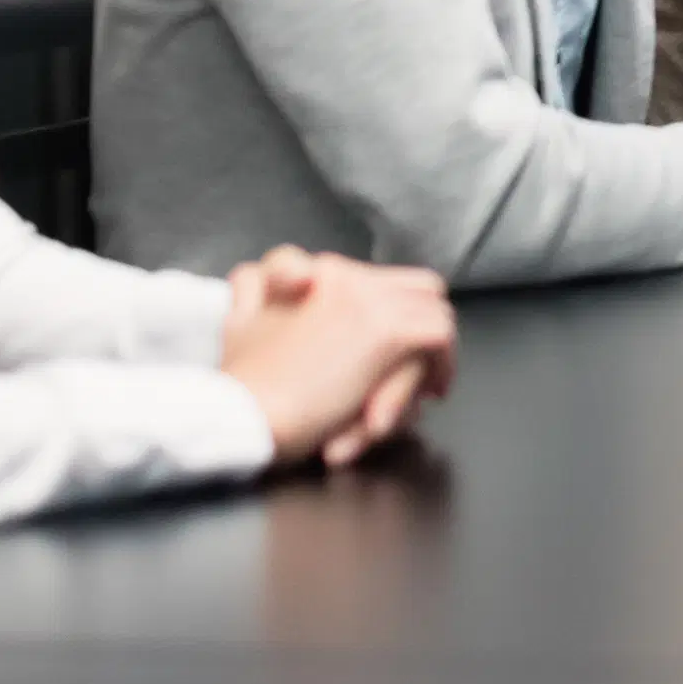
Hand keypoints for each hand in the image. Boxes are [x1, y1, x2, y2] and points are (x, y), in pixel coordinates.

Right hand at [217, 250, 458, 465]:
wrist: (240, 410)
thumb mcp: (240, 320)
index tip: (391, 347)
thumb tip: (298, 278)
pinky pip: (439, 338)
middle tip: (425, 369)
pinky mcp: (386, 332)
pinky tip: (434, 392)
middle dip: (424, 329)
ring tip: (432, 386)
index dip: (397, 308)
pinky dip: (442, 365)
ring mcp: (369, 301)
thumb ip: (259, 289)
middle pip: (418, 288)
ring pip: (433, 313)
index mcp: (317, 273)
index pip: (381, 277)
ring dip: (434, 354)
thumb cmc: (242, 382)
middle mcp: (347, 276)